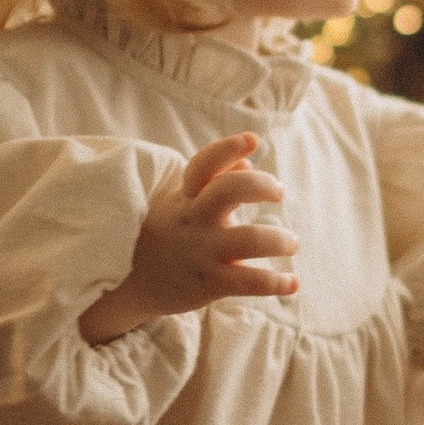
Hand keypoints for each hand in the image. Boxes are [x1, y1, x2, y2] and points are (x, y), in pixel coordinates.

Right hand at [80, 135, 296, 341]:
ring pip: (249, 239)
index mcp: (185, 196)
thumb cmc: (165, 234)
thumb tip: (247, 160)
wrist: (131, 283)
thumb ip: (214, 180)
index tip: (252, 140)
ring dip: (279, 240)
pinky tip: (292, 284)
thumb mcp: (180, 202)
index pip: (204, 164)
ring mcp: (201, 251)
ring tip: (291, 243)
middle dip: (261, 185)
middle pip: (229, 191)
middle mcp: (194, 220)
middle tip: (279, 192)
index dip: (228, 148)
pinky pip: (249, 281)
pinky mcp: (208, 283)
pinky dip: (276, 283)